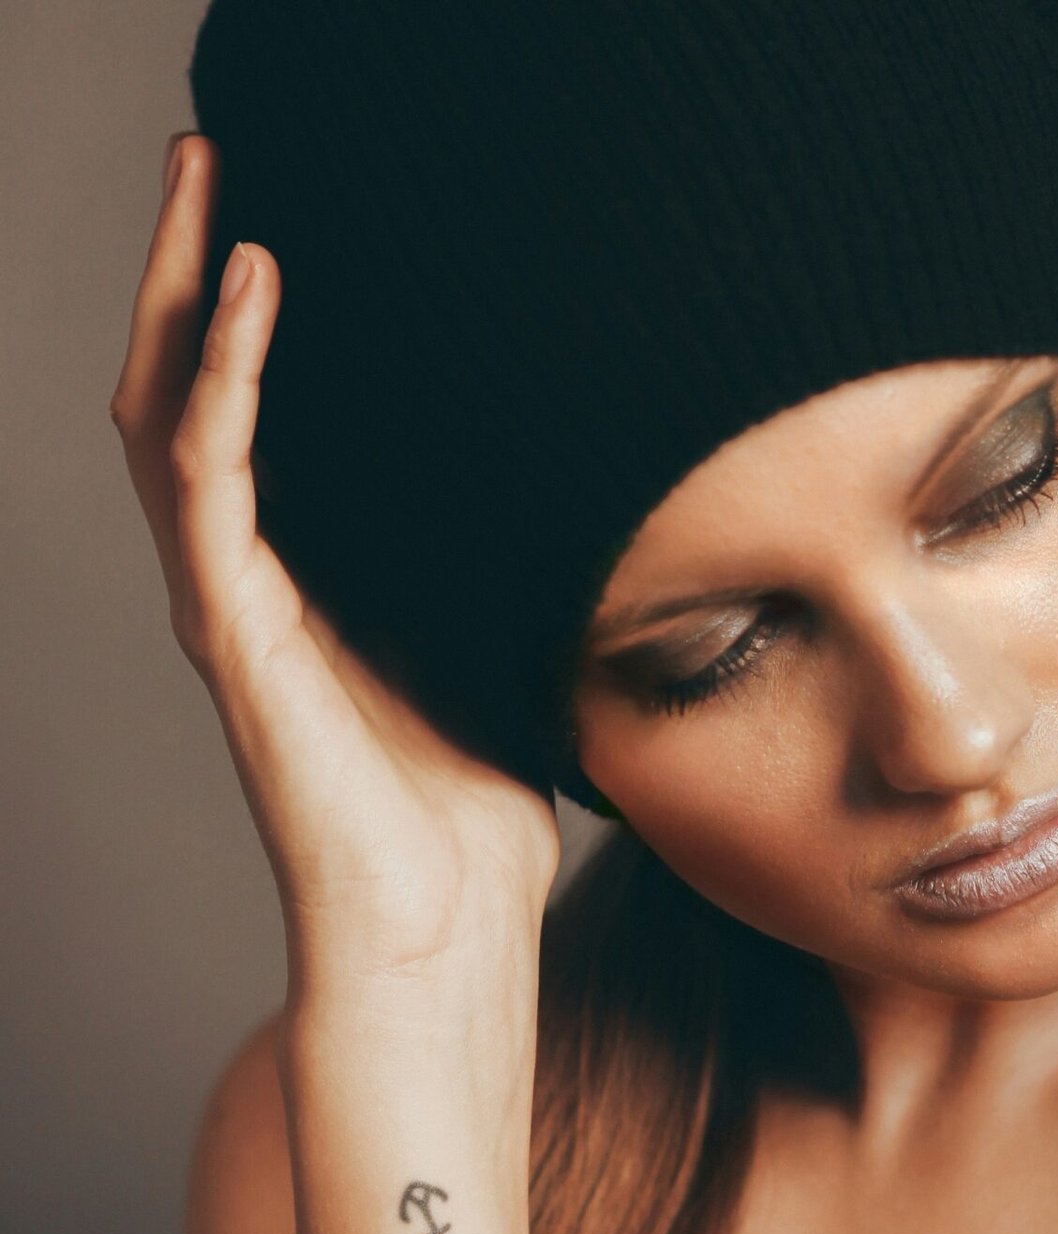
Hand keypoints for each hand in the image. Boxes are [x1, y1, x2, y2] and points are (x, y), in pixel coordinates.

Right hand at [110, 135, 563, 1014]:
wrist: (444, 929)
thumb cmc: (473, 818)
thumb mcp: (488, 652)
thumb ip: (480, 568)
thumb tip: (564, 480)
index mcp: (297, 593)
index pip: (247, 426)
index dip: (245, 325)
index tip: (285, 218)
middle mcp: (243, 589)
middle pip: (183, 395)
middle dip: (188, 273)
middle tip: (209, 154)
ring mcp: (227, 608)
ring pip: (167, 413)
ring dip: (182, 292)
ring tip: (207, 180)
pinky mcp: (234, 632)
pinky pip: (208, 474)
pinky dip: (226, 373)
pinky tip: (256, 285)